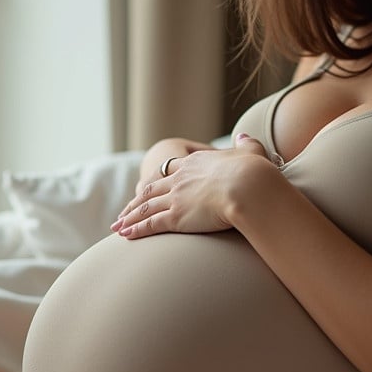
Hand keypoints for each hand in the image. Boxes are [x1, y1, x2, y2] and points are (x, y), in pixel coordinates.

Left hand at [111, 133, 272, 237]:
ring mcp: (175, 198)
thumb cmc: (254, 172)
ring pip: (145, 208)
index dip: (160, 180)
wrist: (247, 186)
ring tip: (118, 226)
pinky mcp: (176, 216)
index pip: (171, 171)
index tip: (151, 185)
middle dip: (136, 201)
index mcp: (196, 164)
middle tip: (125, 210)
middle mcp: (180, 179)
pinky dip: (136, 229)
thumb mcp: (251, 153)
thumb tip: (245, 137)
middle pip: (151, 189)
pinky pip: (150, 224)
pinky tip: (125, 235)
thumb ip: (247, 145)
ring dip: (130, 217)